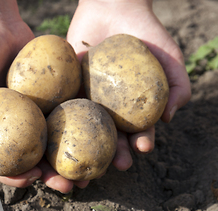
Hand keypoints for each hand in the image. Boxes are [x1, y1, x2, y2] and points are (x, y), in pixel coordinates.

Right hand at [0, 3, 88, 193]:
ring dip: (71, 165)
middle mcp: (15, 134)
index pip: (3, 166)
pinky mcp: (54, 105)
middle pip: (35, 164)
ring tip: (89, 176)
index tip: (34, 178)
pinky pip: (69, 123)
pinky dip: (82, 135)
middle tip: (70, 186)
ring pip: (56, 149)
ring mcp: (36, 121)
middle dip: (53, 179)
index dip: (17, 178)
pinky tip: (97, 144)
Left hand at [67, 0, 190, 170]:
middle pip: (110, 140)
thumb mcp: (169, 57)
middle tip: (118, 164)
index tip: (143, 147)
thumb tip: (169, 118)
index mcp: (132, 112)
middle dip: (115, 155)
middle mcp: (108, 113)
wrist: (113, 7)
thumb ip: (178, 85)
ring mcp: (86, 105)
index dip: (141, 142)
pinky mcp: (65, 95)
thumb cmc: (146, 34)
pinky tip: (59, 145)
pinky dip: (59, 131)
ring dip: (86, 155)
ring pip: (84, 135)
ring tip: (89, 168)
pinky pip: (61, 114)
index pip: (138, 132)